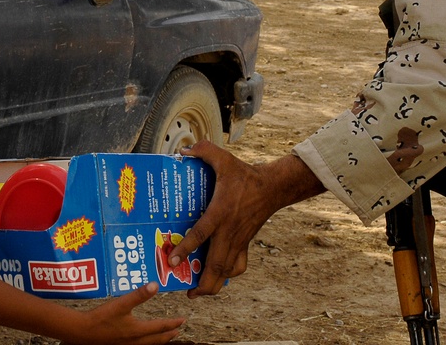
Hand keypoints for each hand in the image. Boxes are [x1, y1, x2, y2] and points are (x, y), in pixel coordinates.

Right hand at [62, 282, 183, 344]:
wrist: (82, 333)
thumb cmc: (101, 318)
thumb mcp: (121, 304)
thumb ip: (138, 294)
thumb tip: (155, 285)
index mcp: (138, 330)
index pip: (161, 327)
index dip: (173, 323)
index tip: (182, 320)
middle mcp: (135, 341)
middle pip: (157, 339)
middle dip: (169, 334)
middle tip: (178, 331)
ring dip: (159, 340)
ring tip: (165, 337)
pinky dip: (146, 343)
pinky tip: (142, 339)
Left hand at [167, 141, 324, 296]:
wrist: (273, 187)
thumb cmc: (245, 175)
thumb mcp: (224, 159)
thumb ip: (204, 151)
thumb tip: (184, 150)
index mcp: (220, 212)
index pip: (201, 234)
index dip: (186, 249)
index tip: (172, 260)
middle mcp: (229, 231)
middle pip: (217, 266)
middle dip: (203, 285)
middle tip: (188, 293)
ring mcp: (239, 240)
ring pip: (227, 271)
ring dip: (213, 285)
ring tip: (198, 292)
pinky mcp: (245, 243)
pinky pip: (239, 266)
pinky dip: (228, 275)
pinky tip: (218, 276)